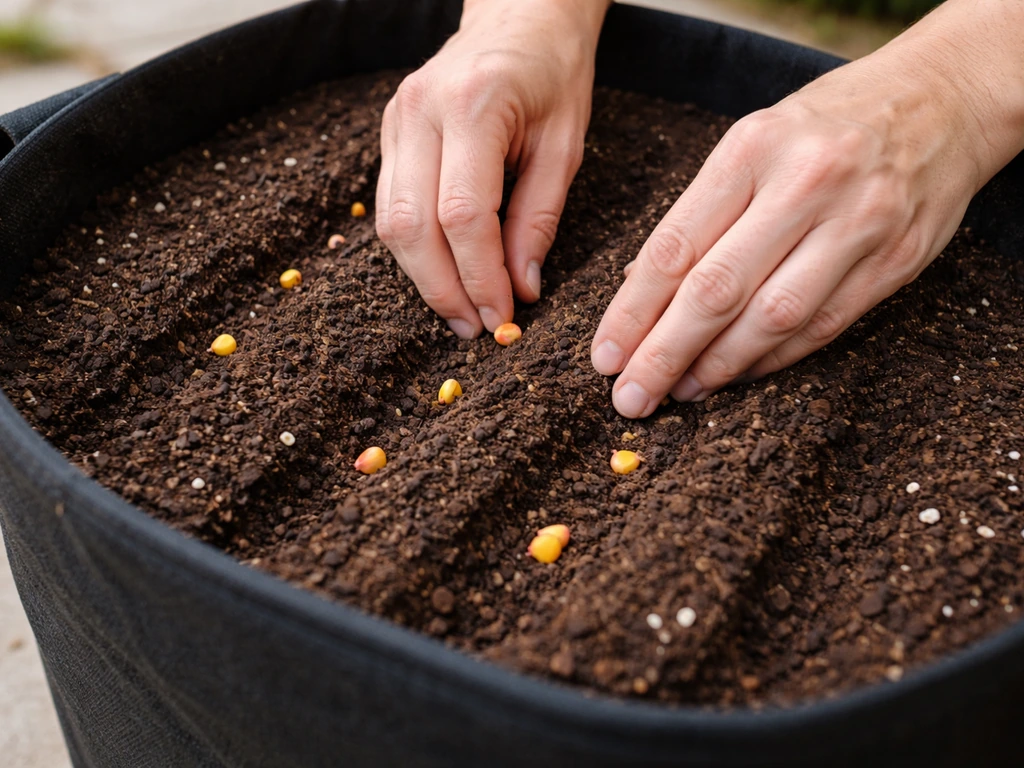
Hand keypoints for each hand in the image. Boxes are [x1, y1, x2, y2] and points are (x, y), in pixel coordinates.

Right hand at [376, 0, 608, 337]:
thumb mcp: (566, 145)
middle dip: (443, 289)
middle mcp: (421, 110)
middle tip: (476, 329)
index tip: (502, 317)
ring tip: (461, 313)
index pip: (463, 215)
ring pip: (390, 222)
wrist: (519, 15)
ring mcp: (396, 119)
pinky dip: (415, 249)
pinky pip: (389, 205)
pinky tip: (444, 273)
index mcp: (474, 106)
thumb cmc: (553, 74)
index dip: (479, 277)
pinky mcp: (389, 132)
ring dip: (423, 278)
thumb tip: (521, 289)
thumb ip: (539, 219)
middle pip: (411, 225)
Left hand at [591, 3, 1023, 418]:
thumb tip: (638, 288)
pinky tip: (736, 375)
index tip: (605, 355)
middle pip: (717, 290)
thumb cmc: (824, 126)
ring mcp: (858, 224)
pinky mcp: (896, 261)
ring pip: (772, 318)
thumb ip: (700, 213)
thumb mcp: (752, 142)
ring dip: (718, 367)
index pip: (674, 247)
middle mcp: (806, 184)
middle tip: (630, 396)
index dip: (632, 312)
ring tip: (680, 392)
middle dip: (664, 354)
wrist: (941, 101)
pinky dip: (772, 360)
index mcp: (753, 148)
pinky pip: (822, 327)